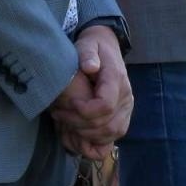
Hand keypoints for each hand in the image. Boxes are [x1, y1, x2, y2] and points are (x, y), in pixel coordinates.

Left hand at [50, 26, 132, 159]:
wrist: (106, 47)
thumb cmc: (93, 46)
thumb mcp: (87, 44)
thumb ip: (88, 54)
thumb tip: (90, 67)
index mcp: (117, 80)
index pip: (105, 106)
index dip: (84, 111)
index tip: (68, 103)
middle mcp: (126, 96)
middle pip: (107, 125)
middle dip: (79, 124)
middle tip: (58, 113)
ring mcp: (127, 108)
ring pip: (112, 133)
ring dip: (86, 134)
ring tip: (66, 122)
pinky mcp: (123, 115)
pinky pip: (114, 136)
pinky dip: (97, 140)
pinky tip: (79, 132)